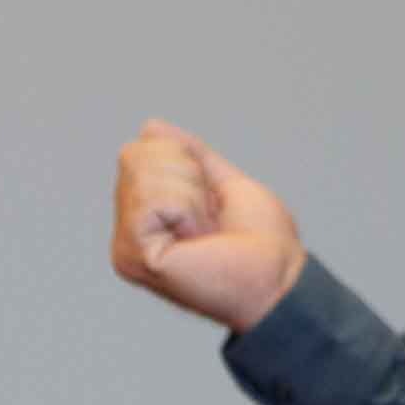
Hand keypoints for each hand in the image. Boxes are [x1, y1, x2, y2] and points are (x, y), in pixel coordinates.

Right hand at [111, 119, 305, 333]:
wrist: (278, 277)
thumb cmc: (261, 241)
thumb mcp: (224, 183)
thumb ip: (189, 156)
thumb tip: (150, 127)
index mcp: (145, 218)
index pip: (139, 152)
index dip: (186, 163)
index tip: (211, 203)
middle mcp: (127, 233)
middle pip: (135, 156)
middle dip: (187, 176)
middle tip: (210, 220)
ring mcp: (126, 248)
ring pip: (143, 173)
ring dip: (192, 195)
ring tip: (205, 232)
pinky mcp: (134, 256)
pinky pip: (153, 199)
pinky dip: (187, 209)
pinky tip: (196, 240)